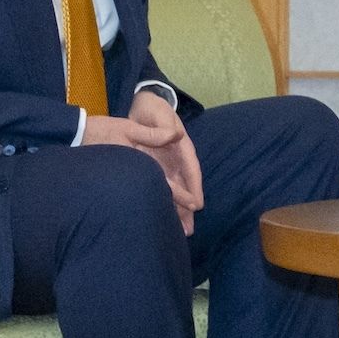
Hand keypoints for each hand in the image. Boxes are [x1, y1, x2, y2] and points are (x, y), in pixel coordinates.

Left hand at [83, 89, 202, 233]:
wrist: (141, 105)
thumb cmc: (152, 108)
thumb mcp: (157, 113)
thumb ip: (162, 126)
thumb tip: (175, 135)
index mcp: (182, 145)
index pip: (191, 169)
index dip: (194, 186)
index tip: (197, 204)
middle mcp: (178, 158)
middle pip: (186, 185)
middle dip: (188, 207)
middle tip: (189, 229)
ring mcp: (168, 165)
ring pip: (176, 190)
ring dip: (178, 210)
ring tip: (181, 231)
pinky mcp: (157, 169)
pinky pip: (163, 188)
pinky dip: (165, 202)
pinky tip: (164, 217)